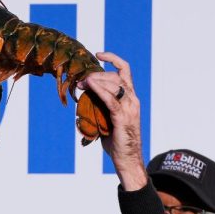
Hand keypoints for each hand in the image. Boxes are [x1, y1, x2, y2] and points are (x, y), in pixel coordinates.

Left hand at [80, 52, 146, 190]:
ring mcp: (130, 108)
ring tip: (82, 82)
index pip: (124, 70)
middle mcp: (133, 99)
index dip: (113, 59)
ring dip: (96, 81)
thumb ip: (100, 106)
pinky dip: (99, 90)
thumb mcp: (107, 118)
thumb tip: (85, 97)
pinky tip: (89, 86)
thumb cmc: (117, 141)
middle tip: (81, 80)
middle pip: (115, 76)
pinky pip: (111, 100)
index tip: (98, 54)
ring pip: (114, 84)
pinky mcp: (123, 117)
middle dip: (97, 74)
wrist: (127, 159)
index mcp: (131, 98)